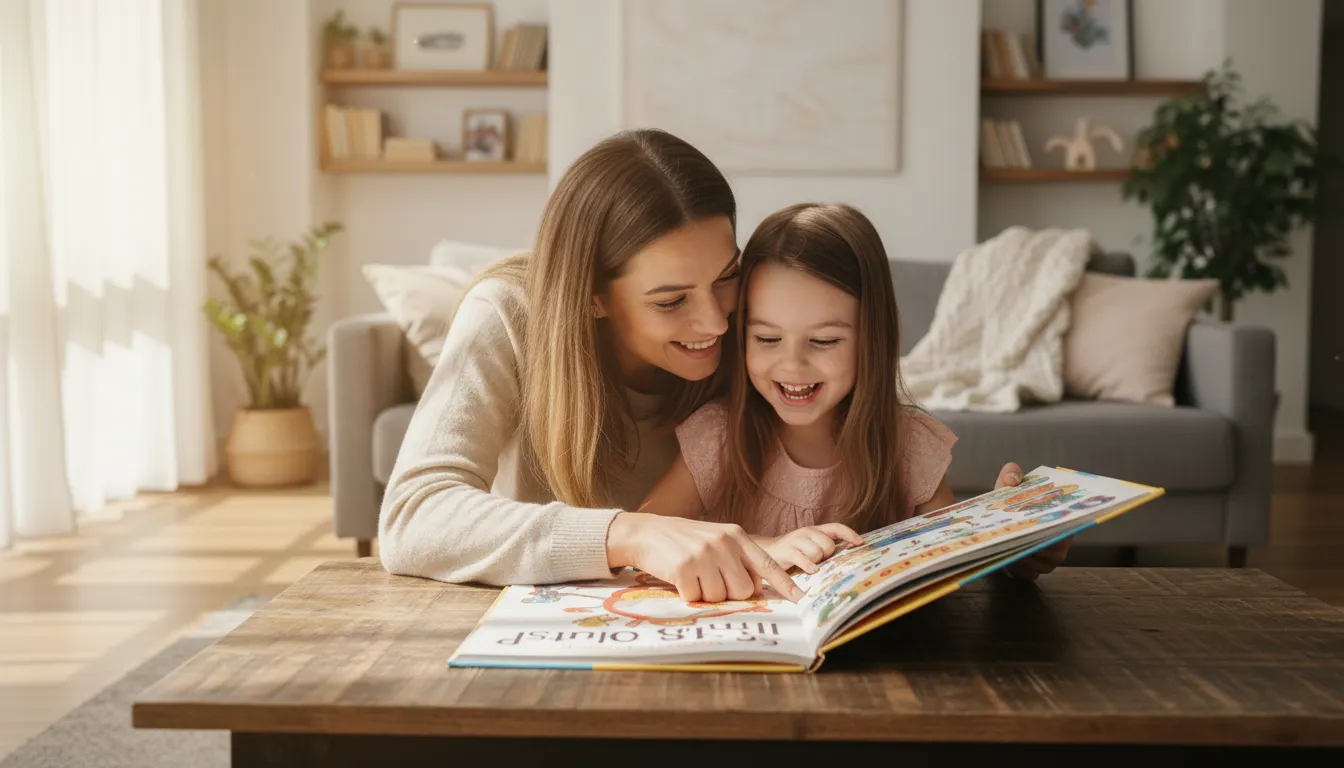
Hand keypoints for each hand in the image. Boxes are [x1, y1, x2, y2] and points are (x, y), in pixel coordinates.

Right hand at [606, 513, 804, 602]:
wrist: (647, 532)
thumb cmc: (684, 541)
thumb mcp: (716, 540)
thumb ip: (738, 559)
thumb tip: (757, 589)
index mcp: (736, 536)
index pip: (767, 563)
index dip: (784, 584)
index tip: (801, 599)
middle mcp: (724, 543)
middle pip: (743, 590)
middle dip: (729, 594)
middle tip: (710, 580)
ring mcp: (704, 554)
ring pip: (720, 597)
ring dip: (706, 594)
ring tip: (693, 575)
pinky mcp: (685, 568)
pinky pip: (696, 598)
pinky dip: (687, 594)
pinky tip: (680, 578)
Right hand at [759, 524, 865, 574]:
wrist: (765, 552)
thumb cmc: (792, 553)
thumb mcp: (810, 547)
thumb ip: (824, 549)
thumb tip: (846, 559)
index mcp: (815, 530)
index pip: (836, 527)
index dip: (849, 534)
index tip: (861, 543)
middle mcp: (807, 532)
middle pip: (828, 544)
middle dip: (827, 556)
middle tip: (817, 562)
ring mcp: (796, 540)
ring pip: (817, 552)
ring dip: (815, 563)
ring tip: (807, 566)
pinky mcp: (786, 550)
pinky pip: (803, 558)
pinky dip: (808, 566)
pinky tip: (810, 571)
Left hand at [993, 462, 1070, 579]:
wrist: (990, 524)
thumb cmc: (1006, 504)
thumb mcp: (1006, 486)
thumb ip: (1011, 474)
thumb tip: (1013, 479)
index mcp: (1056, 521)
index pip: (1068, 530)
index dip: (1059, 532)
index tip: (1043, 528)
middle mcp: (1056, 544)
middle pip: (1057, 553)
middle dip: (1040, 548)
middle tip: (1021, 540)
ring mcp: (1044, 561)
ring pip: (1043, 566)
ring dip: (1027, 560)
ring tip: (1010, 549)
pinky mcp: (1028, 572)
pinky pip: (1029, 576)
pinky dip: (1019, 570)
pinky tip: (1007, 562)